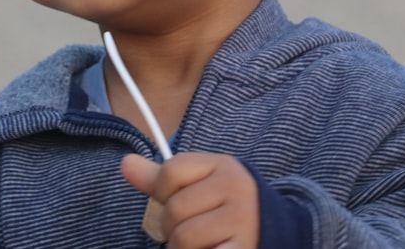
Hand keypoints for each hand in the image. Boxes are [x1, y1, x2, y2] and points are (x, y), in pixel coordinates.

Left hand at [121, 152, 259, 248]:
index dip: (162, 192)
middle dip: (172, 228)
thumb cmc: (228, 210)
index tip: (173, 202)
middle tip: (190, 233)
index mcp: (224, 166)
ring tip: (201, 246)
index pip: (171, 170)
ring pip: (183, 238)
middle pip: (174, 209)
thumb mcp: (202, 185)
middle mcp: (236, 188)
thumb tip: (125, 164)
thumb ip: (162, 178)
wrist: (280, 234)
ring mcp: (243, 220)